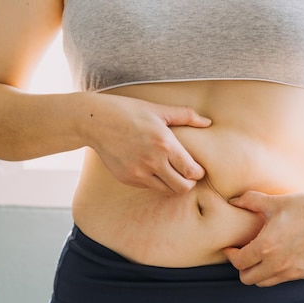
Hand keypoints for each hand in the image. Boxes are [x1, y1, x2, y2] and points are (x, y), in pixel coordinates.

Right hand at [85, 94, 211, 192]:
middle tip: (187, 174)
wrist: (95, 121)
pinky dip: (156, 182)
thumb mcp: (158, 110)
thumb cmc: (129, 111)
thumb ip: (186, 116)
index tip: (197, 167)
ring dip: (173, 184)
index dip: (199, 173)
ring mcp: (139, 172)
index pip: (192, 171)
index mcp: (165, 144)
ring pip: (167, 191)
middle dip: (189, 183)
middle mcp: (153, 161)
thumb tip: (208, 122)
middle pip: (183, 188)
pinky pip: (149, 187)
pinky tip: (154, 170)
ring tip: (172, 173)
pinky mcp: (128, 178)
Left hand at [222, 189, 303, 286]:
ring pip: (264, 283)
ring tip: (260, 256)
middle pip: (248, 279)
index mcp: (266, 247)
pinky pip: (282, 279)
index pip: (239, 262)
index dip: (231, 255)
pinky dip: (275, 272)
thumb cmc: (302, 206)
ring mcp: (292, 271)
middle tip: (244, 253)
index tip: (232, 248)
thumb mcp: (274, 201)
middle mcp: (278, 264)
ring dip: (258, 272)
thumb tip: (232, 200)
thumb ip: (249, 200)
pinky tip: (278, 256)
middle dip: (242, 267)